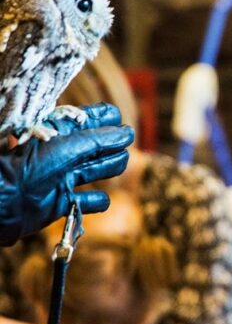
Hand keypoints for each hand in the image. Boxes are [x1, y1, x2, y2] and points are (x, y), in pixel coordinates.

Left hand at [0, 103, 133, 245]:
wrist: (2, 202)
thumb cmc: (28, 168)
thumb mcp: (66, 148)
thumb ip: (98, 140)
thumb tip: (128, 132)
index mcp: (60, 135)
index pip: (89, 121)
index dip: (107, 120)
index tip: (122, 122)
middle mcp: (63, 155)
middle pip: (99, 148)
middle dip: (113, 146)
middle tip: (124, 146)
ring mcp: (63, 179)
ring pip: (97, 171)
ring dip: (110, 167)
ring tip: (119, 164)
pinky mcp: (62, 203)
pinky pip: (89, 203)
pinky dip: (97, 202)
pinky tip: (101, 199)